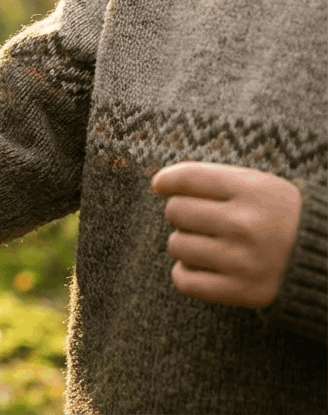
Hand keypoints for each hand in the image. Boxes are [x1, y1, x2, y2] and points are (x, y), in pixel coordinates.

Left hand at [152, 161, 301, 307]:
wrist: (327, 260)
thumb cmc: (281, 218)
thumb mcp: (261, 186)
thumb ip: (214, 179)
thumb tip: (159, 182)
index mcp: (256, 191)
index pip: (187, 178)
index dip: (166, 181)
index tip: (162, 185)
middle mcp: (248, 225)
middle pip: (176, 211)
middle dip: (183, 213)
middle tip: (203, 220)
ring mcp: (245, 260)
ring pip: (176, 245)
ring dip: (185, 243)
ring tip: (208, 243)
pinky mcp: (243, 291)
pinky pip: (184, 281)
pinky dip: (186, 273)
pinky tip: (201, 266)